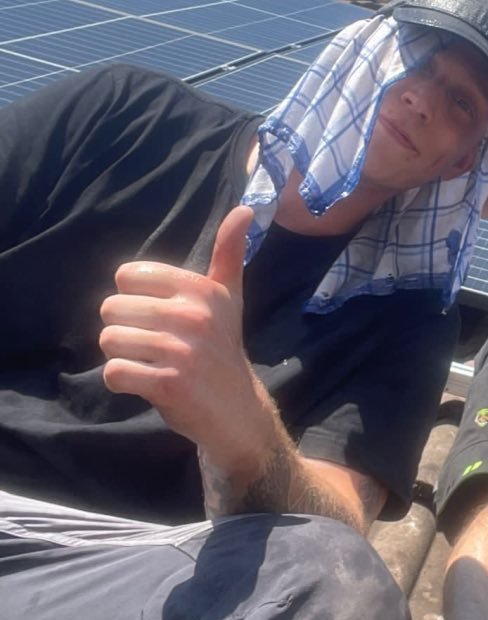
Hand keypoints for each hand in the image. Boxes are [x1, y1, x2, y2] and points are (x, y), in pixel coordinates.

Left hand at [100, 205, 272, 465]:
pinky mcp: (168, 384)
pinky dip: (123, 382)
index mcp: (202, 290)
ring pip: (109, 340)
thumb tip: (246, 209)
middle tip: (155, 347)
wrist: (237, 410)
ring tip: (150, 364)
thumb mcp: (229, 298)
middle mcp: (193, 316)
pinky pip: (114, 372)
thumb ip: (229, 253)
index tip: (160, 318)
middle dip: (125, 330)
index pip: (127, 276)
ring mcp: (181, 351)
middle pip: (112, 308)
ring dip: (122, 356)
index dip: (134, 299)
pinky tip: (146, 384)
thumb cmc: (223, 349)